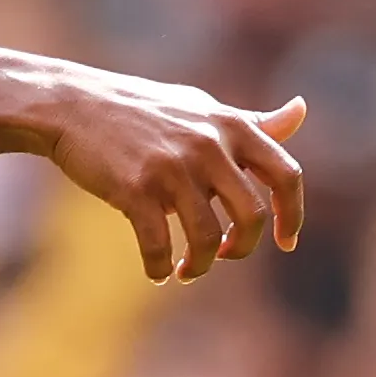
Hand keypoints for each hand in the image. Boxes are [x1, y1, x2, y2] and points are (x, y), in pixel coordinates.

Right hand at [34, 79, 305, 281]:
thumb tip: (302, 111)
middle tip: (224, 256)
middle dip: (242, 248)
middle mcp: (208, 145)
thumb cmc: (144, 110)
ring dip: (198, 265)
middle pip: (252, 216)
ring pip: (205, 238)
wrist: (74, 105)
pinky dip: (158, 267)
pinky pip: (158, 244)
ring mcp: (172, 167)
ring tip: (184, 270)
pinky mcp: (135, 188)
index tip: (286, 242)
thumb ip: (253, 122)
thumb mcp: (203, 109)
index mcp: (231, 126)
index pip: (286, 175)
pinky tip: (156, 271)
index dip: (293, 215)